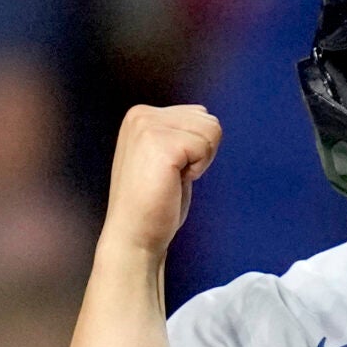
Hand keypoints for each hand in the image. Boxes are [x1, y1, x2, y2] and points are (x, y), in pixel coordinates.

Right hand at [102, 103, 221, 258]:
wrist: (135, 234)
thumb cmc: (154, 201)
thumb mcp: (165, 154)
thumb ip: (179, 130)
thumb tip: (205, 113)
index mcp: (140, 114)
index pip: (199, 114)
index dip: (198, 147)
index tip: (171, 168)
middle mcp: (141, 115)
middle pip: (209, 120)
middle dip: (203, 152)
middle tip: (173, 175)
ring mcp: (149, 127)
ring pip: (212, 130)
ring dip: (202, 160)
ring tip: (173, 177)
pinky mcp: (161, 145)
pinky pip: (206, 147)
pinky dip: (199, 168)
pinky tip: (175, 181)